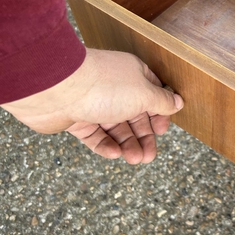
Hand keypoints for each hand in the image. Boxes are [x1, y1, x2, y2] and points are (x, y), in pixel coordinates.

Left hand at [0, 48, 183, 163]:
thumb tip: (178, 102)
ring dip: (127, 145)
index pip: (152, 95)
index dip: (159, 114)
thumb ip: (162, 101)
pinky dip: (105, 145)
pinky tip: (114, 153)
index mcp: (133, 76)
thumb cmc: (103, 85)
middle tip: (149, 156)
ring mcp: (95, 103)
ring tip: (135, 159)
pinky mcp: (77, 118)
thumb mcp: (144, 94)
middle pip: (135, 116)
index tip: (162, 130)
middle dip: (144, 137)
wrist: (57, 89)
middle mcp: (115, 88)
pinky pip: (95, 136)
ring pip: (116, 129)